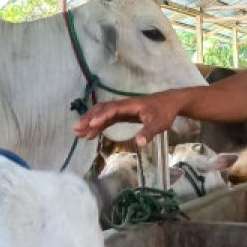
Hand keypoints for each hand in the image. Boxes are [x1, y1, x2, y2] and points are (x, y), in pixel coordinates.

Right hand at [73, 88, 191, 147]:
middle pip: (102, 110)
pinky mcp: (122, 114)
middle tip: (77, 129)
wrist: (169, 103)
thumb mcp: (159, 123)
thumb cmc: (163, 112)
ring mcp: (121, 109)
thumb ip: (148, 132)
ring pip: (101, 114)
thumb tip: (139, 143)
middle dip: (89, 118)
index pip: (112, 110)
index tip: (91, 125)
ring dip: (90, 122)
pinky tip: (91, 134)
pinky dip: (98, 125)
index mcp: (129, 105)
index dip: (101, 117)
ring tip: (78, 134)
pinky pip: (106, 119)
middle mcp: (122, 105)